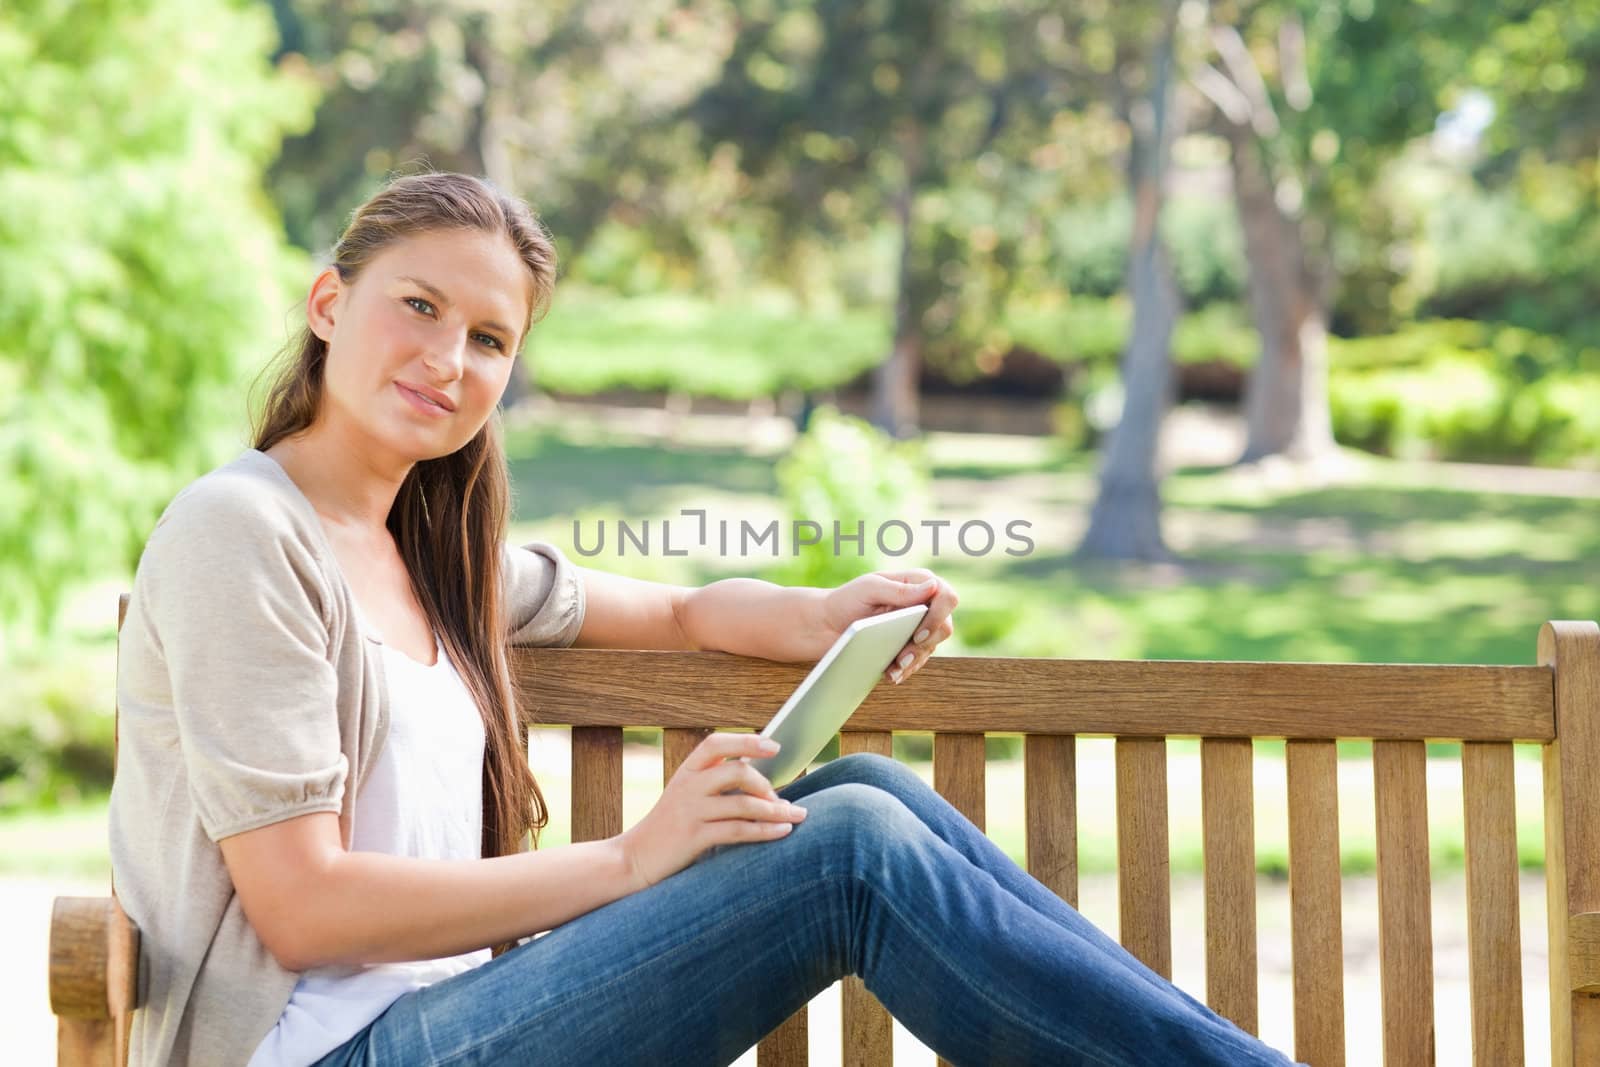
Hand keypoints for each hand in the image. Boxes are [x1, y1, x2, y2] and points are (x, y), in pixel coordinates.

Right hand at [617, 732, 807, 890]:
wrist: (634, 858)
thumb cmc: (668, 827)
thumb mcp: (684, 795)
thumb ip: (712, 782)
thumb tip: (758, 776)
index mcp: (686, 771)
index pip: (715, 744)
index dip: (746, 741)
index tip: (774, 746)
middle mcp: (687, 787)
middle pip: (735, 771)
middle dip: (765, 783)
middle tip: (780, 798)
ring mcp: (690, 812)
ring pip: (742, 804)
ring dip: (775, 810)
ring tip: (797, 815)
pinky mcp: (694, 837)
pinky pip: (738, 830)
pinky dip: (765, 831)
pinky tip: (782, 831)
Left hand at [819, 568, 958, 684]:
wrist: (827, 625)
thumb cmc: (847, 600)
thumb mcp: (869, 588)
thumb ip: (900, 589)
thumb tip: (933, 586)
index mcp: (918, 583)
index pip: (947, 597)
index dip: (939, 616)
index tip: (919, 634)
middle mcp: (924, 604)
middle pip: (944, 627)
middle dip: (925, 645)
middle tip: (902, 658)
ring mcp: (919, 626)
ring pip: (932, 647)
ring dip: (914, 660)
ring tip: (893, 670)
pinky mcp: (910, 646)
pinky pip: (918, 661)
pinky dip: (906, 669)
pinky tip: (892, 674)